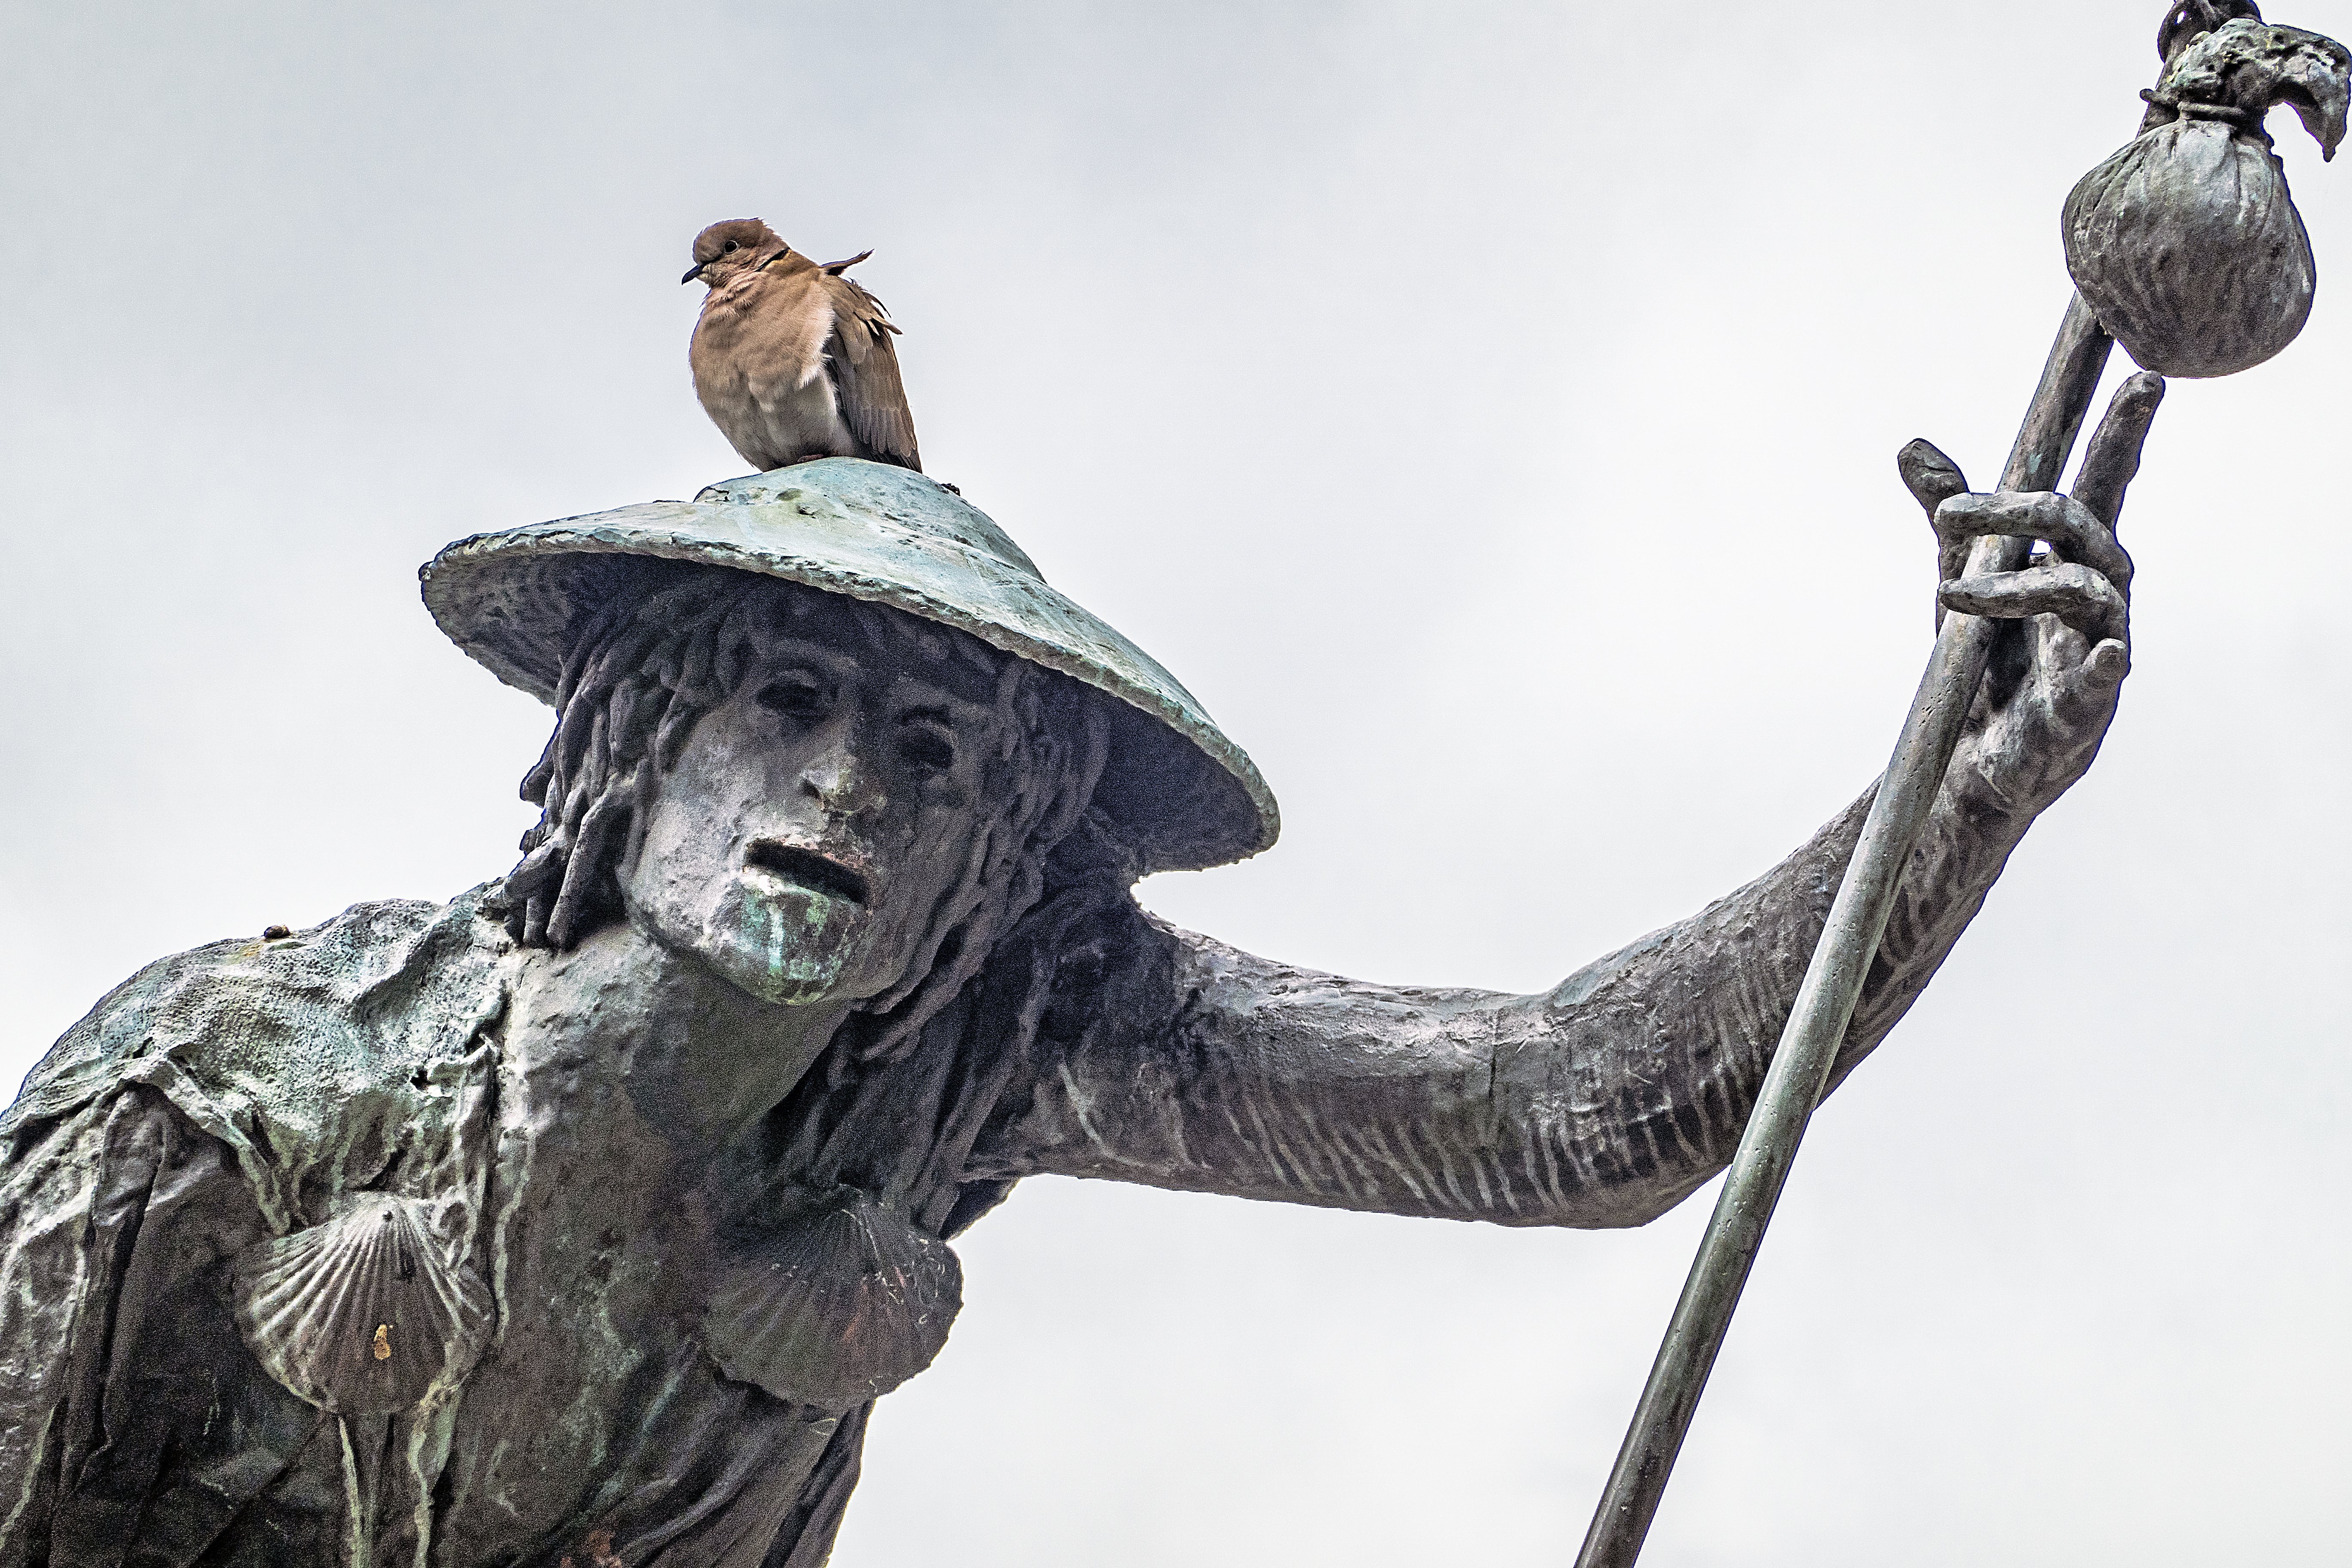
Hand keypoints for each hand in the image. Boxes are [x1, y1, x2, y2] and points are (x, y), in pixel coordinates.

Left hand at [1895, 371, 2163, 816]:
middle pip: (2085, 528)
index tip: (2142, 377)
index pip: (2103, 483)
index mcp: (2074, 556)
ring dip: (2010, 588)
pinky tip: (2106, 653)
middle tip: (1949, 513)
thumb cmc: (1986, 661)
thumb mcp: (1961, 577)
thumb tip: (1911, 445)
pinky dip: (2102, 666)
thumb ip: (1950, 520)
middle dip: (2029, 509)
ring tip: (1946, 594)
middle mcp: (2100, 593)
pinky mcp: (2087, 706)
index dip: (2122, 435)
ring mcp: (2100, 648)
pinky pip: (2103, 680)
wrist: (1977, 758)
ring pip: (2078, 594)